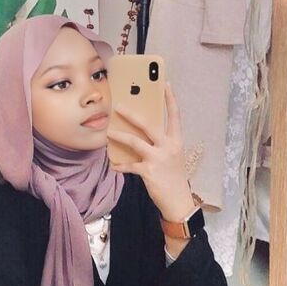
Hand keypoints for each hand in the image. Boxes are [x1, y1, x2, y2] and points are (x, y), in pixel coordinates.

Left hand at [106, 82, 193, 221]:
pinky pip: (129, 166)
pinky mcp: (148, 172)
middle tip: (118, 105)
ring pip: (135, 142)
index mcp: (176, 141)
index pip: (174, 116)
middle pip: (149, 125)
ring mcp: (158, 159)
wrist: (178, 201)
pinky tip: (114, 165)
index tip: (165, 84)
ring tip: (109, 132)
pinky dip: (120, 165)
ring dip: (120, 137)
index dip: (170, 100)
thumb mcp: (173, 157)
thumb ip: (161, 144)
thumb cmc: (174, 177)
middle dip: (132, 114)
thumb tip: (142, 134)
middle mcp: (169, 147)